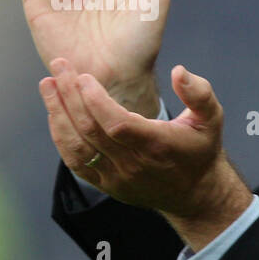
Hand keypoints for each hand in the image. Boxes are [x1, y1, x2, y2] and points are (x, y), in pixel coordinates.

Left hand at [39, 58, 252, 250]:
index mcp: (157, 145)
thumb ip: (199, 93)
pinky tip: (54, 112)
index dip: (96, 101)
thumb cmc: (200, 149)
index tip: (84, 76)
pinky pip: (75, 162)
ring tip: (47, 84)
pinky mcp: (105, 184)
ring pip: (77, 147)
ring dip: (58, 114)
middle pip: (91, 130)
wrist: (194, 193)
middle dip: (70, 95)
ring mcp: (116, 177)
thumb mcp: (211, 118)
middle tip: (59, 66)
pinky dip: (60, 137)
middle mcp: (133, 165)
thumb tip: (179, 71)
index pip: (117, 124)